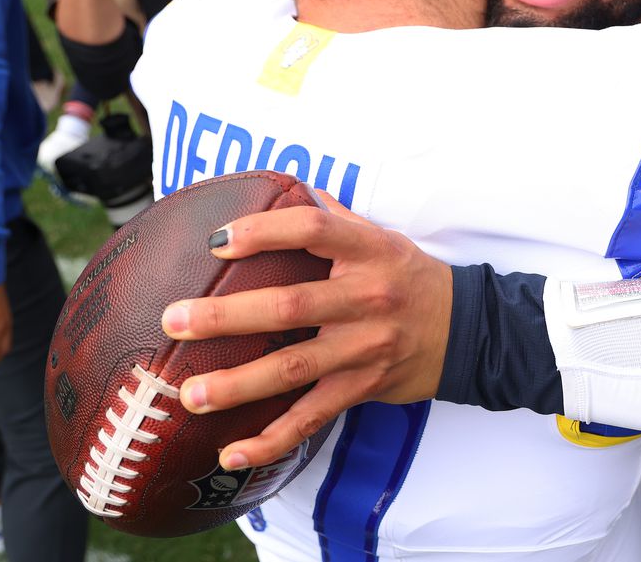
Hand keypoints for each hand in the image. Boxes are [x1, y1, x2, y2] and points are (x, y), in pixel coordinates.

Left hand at [161, 193, 452, 468]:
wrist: (465, 330)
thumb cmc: (409, 276)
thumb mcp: (381, 237)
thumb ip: (332, 217)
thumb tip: (280, 189)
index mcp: (368, 251)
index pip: (312, 230)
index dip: (263, 232)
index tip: (217, 241)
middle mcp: (367, 298)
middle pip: (290, 306)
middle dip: (226, 316)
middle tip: (175, 320)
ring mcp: (364, 348)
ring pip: (293, 368)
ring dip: (237, 384)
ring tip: (189, 392)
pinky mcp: (362, 388)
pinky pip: (311, 418)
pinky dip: (271, 440)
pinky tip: (231, 452)